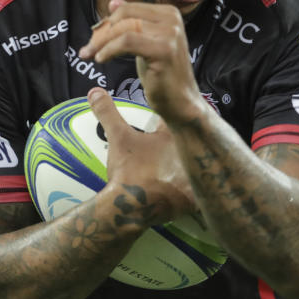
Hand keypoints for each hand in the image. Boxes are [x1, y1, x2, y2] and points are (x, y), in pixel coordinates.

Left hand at [79, 0, 205, 125]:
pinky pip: (127, 42)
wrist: (181, 101)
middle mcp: (172, 19)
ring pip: (123, 29)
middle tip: (88, 49)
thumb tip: (113, 1)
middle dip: (101, 32)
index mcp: (169, 13)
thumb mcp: (144, 42)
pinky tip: (101, 59)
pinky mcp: (164, 50)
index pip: (128, 8)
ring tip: (91, 55)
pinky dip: (109, 49)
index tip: (93, 37)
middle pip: (124, 16)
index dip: (107, 22)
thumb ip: (132, 22)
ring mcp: (170, 34)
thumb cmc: (162, 74)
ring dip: (101, 42)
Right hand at [88, 88, 195, 225]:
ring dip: (196, 164)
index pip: (182, 119)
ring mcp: (192, 176)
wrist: (131, 207)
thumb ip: (108, 113)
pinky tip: (199, 191)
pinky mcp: (194, 198)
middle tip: (190, 135)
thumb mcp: (118, 138)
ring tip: (195, 163)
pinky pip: (203, 192)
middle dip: (192, 139)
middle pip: (195, 142)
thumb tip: (95, 91)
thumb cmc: (129, 170)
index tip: (178, 110)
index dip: (180, 114)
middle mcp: (188, 154)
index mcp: (174, 136)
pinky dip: (201, 190)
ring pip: (200, 165)